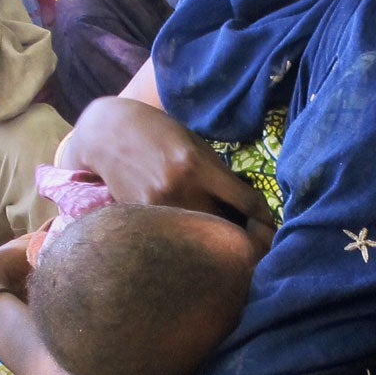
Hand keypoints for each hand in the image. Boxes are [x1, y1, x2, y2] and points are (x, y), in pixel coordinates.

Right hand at [67, 98, 272, 224]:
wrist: (106, 132)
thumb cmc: (157, 131)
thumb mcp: (194, 143)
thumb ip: (217, 174)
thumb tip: (244, 209)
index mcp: (198, 164)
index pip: (246, 201)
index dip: (265, 220)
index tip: (269, 227)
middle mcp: (179, 188)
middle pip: (224, 229)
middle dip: (240, 238)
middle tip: (250, 243)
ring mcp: (157, 207)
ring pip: (197, 238)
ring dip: (212, 243)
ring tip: (219, 242)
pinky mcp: (138, 217)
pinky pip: (172, 234)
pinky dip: (184, 238)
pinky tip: (187, 235)